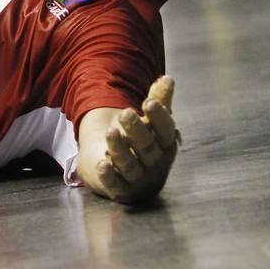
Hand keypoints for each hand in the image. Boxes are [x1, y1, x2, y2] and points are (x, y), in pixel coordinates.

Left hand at [81, 76, 178, 204]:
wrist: (128, 176)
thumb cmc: (141, 143)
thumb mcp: (150, 123)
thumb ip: (158, 102)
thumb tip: (167, 78)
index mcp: (166, 145)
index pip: (166, 131)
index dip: (159, 117)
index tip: (149, 101)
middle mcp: (154, 164)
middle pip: (147, 147)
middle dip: (137, 130)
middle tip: (125, 113)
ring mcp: (136, 178)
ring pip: (129, 165)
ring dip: (120, 149)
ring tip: (111, 131)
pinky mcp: (118, 190)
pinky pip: (114, 184)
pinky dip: (108, 176)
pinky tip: (102, 164)